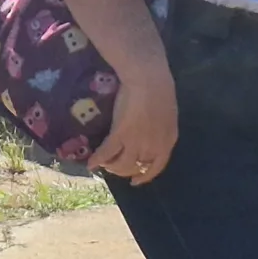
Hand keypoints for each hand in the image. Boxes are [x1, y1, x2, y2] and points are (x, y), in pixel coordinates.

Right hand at [88, 65, 178, 183]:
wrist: (148, 78)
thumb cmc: (159, 87)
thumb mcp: (165, 112)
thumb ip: (159, 126)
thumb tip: (150, 130)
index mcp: (167, 142)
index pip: (156, 167)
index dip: (144, 176)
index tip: (135, 180)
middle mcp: (152, 147)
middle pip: (136, 167)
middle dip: (124, 171)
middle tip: (114, 168)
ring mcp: (136, 142)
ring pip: (122, 164)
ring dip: (112, 167)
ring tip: (104, 164)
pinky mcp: (120, 134)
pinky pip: (107, 152)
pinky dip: (98, 159)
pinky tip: (90, 163)